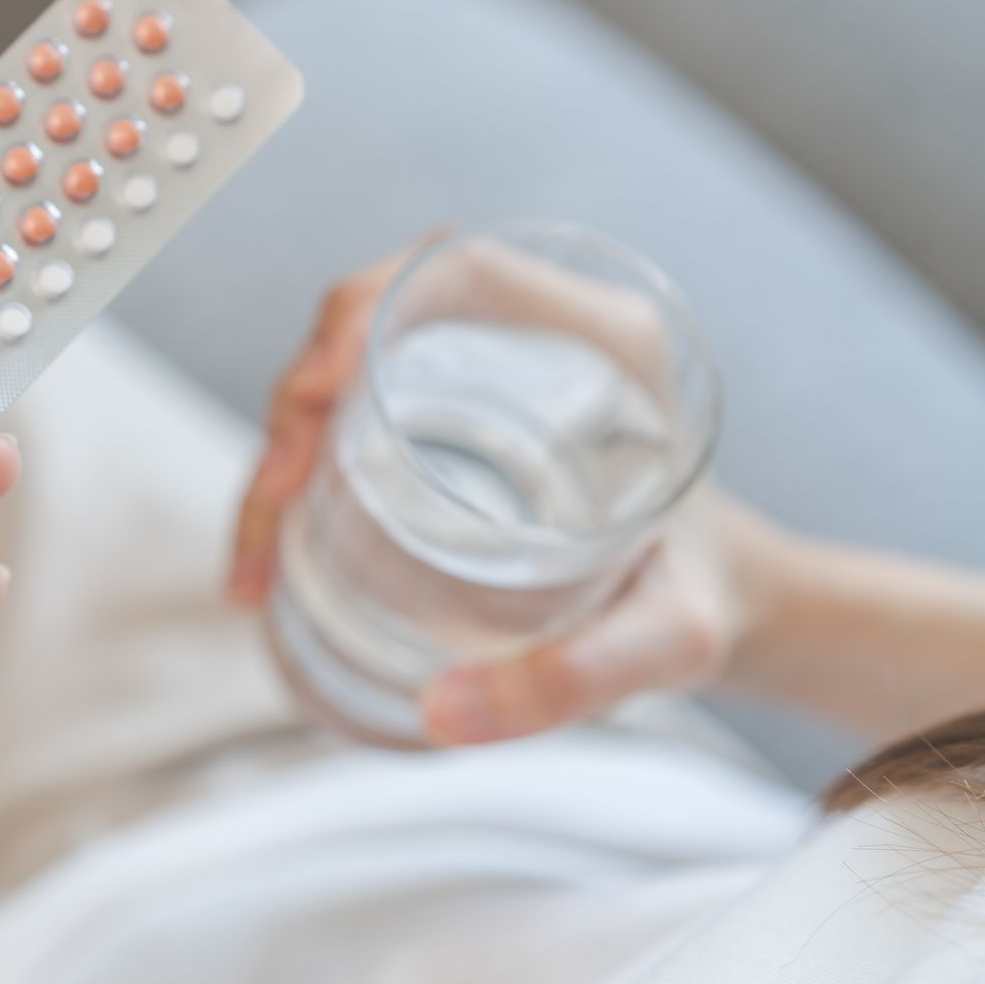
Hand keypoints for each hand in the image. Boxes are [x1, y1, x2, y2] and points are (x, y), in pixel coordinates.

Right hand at [230, 244, 790, 745]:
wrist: (729, 604)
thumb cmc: (711, 605)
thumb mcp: (668, 644)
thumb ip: (579, 678)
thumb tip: (443, 712)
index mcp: (606, 344)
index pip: (463, 271)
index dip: (367, 305)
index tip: (318, 390)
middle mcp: (537, 341)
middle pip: (379, 317)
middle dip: (302, 393)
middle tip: (280, 491)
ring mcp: (483, 377)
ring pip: (349, 372)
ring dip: (285, 446)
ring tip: (255, 559)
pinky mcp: (452, 419)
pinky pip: (354, 418)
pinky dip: (298, 477)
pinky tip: (269, 554)